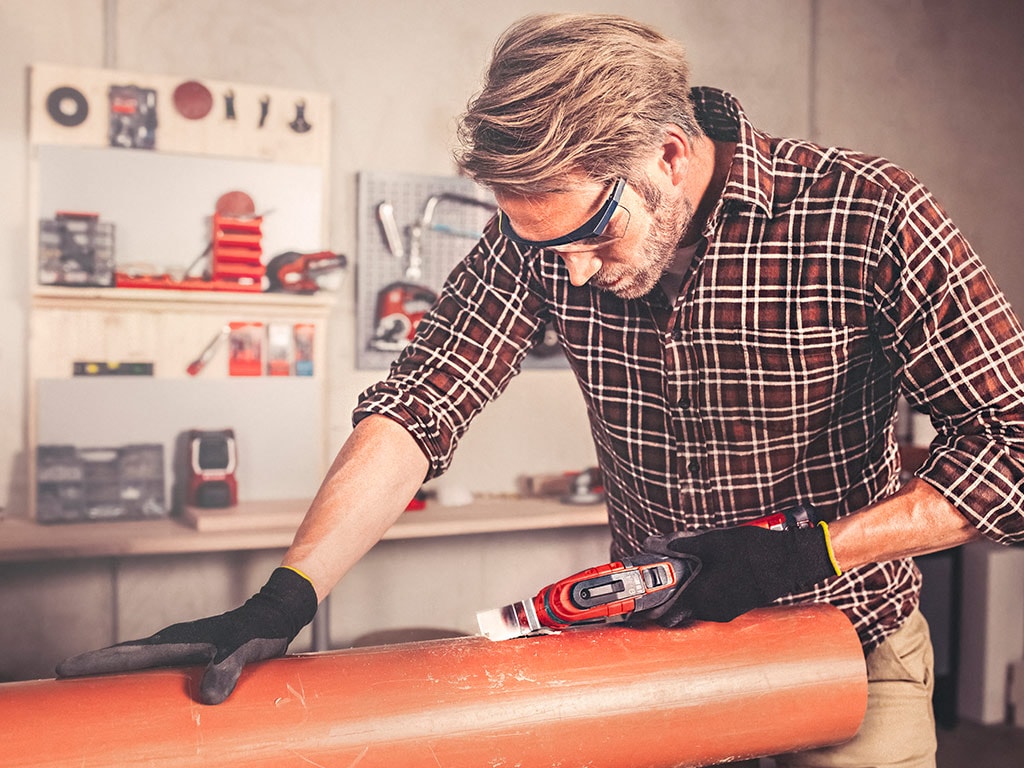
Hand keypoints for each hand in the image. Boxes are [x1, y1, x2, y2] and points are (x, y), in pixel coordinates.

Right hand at [56, 567, 317, 703]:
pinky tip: (135, 689)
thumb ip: (228, 669)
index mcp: (178, 641)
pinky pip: (155, 665)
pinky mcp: (191, 653)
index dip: (96, 663)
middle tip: (61, 678)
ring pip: (137, 660)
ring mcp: (181, 646)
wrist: (277, 612)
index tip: (64, 668)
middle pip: (124, 657)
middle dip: (94, 667)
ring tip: (86, 689)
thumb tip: (207, 698)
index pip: (128, 655)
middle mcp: (174, 641)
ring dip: (112, 672)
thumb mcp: (247, 651)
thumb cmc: (262, 631)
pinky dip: (136, 674)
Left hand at [635, 522, 840, 625]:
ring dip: (684, 594)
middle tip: (653, 584)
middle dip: (664, 600)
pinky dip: (701, 592)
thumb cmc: (755, 551)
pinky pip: (711, 602)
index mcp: (703, 598)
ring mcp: (727, 610)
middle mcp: (713, 610)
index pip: (665, 616)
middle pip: (679, 612)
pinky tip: (703, 573)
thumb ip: (679, 543)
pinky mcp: (737, 603)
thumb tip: (653, 543)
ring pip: (696, 607)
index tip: (634, 605)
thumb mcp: (711, 541)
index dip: (647, 611)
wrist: (792, 559)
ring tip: (677, 574)